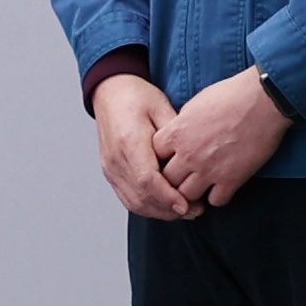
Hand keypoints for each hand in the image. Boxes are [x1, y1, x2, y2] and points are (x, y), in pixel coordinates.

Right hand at [90, 74, 192, 221]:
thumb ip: (175, 135)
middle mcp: (116, 158)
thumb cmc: (136, 97)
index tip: (187, 205)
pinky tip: (165, 207)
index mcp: (129, 141)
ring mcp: (111, 168)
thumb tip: (193, 159)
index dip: (168, 196)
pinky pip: (128, 198)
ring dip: (160, 212)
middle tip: (195, 210)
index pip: (147, 179)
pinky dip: (148, 207)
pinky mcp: (111, 173)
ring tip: (184, 211)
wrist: (111, 93)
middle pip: (141, 196)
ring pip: (134, 202)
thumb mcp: (161, 108)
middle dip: (169, 209)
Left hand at [159, 67, 295, 211]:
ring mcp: (209, 170)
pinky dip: (217, 197)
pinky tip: (221, 188)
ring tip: (198, 188)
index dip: (160, 159)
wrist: (263, 100)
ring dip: (191, 193)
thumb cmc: (232, 95)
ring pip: (186, 196)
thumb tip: (178, 133)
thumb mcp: (195, 104)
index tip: (168, 159)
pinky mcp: (231, 179)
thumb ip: (181, 123)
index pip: (153, 156)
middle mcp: (188, 155)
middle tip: (180, 179)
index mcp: (176, 133)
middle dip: (171, 181)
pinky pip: (216, 201)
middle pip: (166, 180)